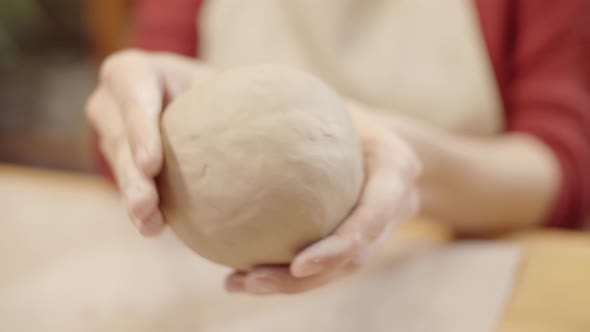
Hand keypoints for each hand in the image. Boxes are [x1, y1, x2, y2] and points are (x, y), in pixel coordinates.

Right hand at [86, 49, 213, 235]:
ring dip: (135, 197)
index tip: (152, 165)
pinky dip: (142, 210)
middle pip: (119, 139)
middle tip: (147, 204)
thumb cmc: (213, 88)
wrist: (199, 105)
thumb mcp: (217, 82)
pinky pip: (127, 188)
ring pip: (120, 168)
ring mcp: (110, 135)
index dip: (140, 130)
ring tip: (149, 222)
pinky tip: (154, 228)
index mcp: (132, 72)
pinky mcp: (120, 164)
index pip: (132, 97)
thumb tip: (263, 114)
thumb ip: (228, 93)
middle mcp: (111, 103)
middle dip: (132, 175)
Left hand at [224, 103, 420, 294]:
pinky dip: (285, 270)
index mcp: (396, 170)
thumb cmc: (345, 109)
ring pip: (336, 270)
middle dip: (303, 280)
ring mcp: (378, 228)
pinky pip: (322, 261)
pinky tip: (241, 270)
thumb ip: (296, 105)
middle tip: (250, 281)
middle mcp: (395, 206)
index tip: (297, 264)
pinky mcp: (358, 239)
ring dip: (287, 283)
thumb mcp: (328, 98)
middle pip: (353, 258)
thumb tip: (223, 99)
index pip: (373, 215)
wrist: (380, 134)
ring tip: (235, 283)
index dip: (339, 246)